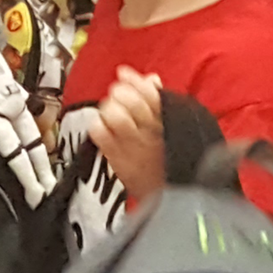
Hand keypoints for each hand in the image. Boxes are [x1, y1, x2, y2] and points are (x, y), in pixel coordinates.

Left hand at [96, 69, 168, 199]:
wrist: (171, 198)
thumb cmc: (171, 160)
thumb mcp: (175, 128)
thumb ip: (163, 101)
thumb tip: (151, 78)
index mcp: (167, 121)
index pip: (150, 91)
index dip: (133, 80)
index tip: (124, 74)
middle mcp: (150, 131)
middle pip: (128, 99)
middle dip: (119, 93)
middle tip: (117, 97)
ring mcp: (132, 145)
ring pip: (113, 113)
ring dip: (108, 109)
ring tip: (110, 114)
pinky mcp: (117, 159)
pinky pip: (99, 133)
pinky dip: (97, 126)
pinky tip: (102, 129)